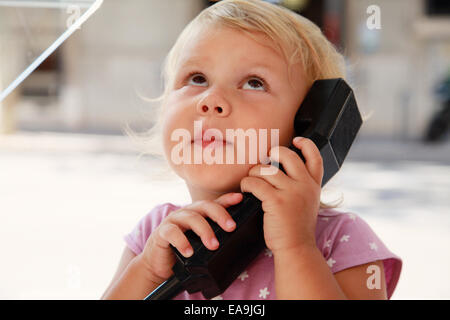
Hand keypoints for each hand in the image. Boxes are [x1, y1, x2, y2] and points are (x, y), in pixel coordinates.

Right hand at [138, 193, 242, 283]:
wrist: (160, 264)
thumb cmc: (185, 250)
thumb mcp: (201, 242)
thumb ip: (215, 235)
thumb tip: (238, 239)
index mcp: (198, 213)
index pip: (215, 203)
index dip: (227, 199)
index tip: (240, 198)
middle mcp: (187, 212)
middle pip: (204, 206)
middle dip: (220, 215)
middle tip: (231, 227)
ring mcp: (174, 220)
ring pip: (191, 218)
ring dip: (204, 230)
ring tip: (213, 245)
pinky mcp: (161, 232)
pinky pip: (172, 232)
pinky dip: (182, 241)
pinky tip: (189, 251)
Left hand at [240, 137, 322, 253]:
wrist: (296, 248)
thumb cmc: (296, 227)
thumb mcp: (307, 202)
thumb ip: (302, 185)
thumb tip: (283, 169)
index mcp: (314, 185)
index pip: (315, 157)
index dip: (306, 144)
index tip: (296, 140)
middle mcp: (305, 186)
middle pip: (288, 156)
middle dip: (273, 153)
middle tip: (264, 162)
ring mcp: (292, 192)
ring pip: (267, 169)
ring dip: (254, 173)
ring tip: (251, 182)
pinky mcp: (276, 201)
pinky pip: (255, 183)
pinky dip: (247, 184)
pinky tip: (246, 190)